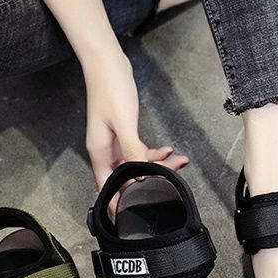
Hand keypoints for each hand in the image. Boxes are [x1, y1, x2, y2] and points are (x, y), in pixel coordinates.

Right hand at [83, 51, 188, 190]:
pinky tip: (168, 150)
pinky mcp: (124, 134)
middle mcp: (106, 151)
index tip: (135, 214)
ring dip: (157, 166)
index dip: (120, 202)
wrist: (108, 64)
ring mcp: (115, 143)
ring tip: (178, 161)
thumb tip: (140, 176)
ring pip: (137, 165)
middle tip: (172, 180)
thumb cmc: (110, 89)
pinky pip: (140, 152)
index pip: (107, 187)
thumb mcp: (124, 123)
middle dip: (149, 182)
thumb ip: (133, 151)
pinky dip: (154, 154)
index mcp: (100, 152)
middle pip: (126, 178)